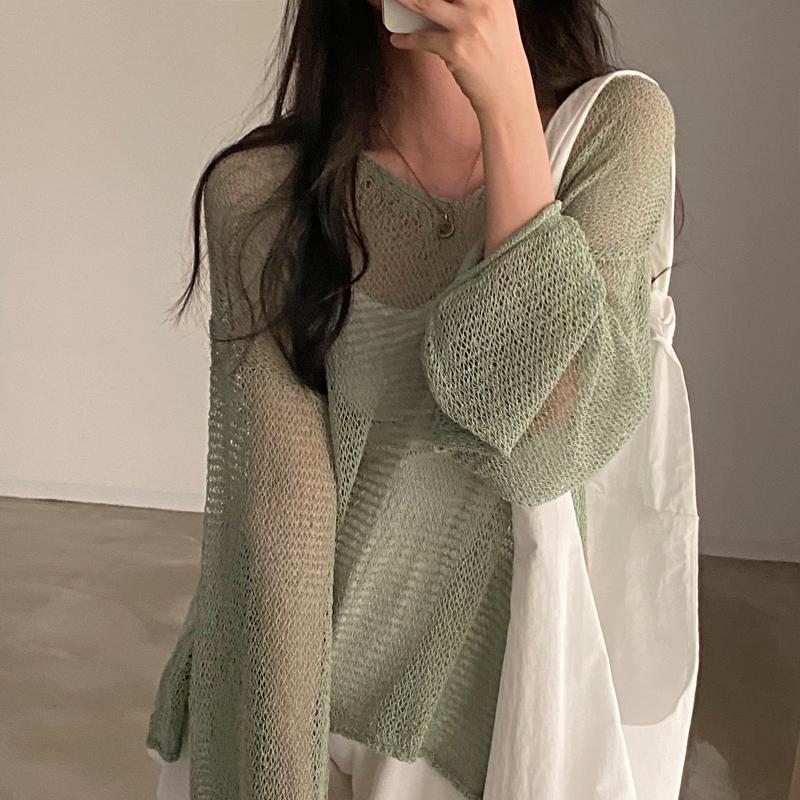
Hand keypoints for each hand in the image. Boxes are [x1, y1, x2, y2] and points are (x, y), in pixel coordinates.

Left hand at [387, 0, 536, 118]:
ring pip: (425, 3)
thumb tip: (433, 3)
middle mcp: (484, 4)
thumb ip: (474, 3)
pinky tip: (397, 39)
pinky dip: (405, 40)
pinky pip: (422, 39)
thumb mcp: (496, 18)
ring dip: (402, 0)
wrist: (508, 93)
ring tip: (391, 1)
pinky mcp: (456, 49)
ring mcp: (470, 26)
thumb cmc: (497, 55)